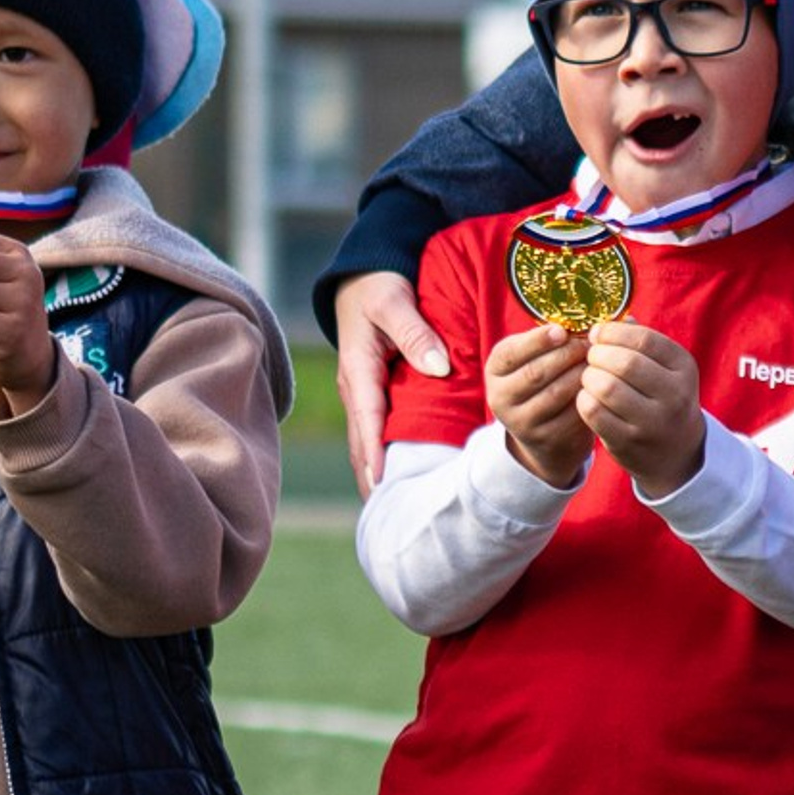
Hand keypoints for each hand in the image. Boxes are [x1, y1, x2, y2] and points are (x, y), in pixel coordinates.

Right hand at [335, 269, 453, 495]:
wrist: (362, 275)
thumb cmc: (380, 287)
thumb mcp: (394, 301)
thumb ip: (415, 332)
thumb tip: (437, 367)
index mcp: (359, 369)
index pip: (368, 419)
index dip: (374, 453)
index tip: (383, 483)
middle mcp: (356, 388)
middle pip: (362, 443)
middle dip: (371, 480)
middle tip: (387, 519)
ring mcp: (361, 393)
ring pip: (365, 442)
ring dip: (374, 475)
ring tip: (390, 514)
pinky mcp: (370, 393)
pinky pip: (374, 432)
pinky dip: (380, 458)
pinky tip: (394, 482)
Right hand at [486, 322, 593, 488]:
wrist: (546, 433)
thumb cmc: (548, 380)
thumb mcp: (539, 357)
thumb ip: (558, 336)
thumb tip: (606, 315)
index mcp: (496, 369)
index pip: (511, 352)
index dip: (537, 341)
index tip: (562, 330)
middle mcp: (500, 396)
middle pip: (535, 372)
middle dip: (566, 355)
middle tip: (591, 345)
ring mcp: (520, 421)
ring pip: (555, 393)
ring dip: (581, 374)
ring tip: (600, 362)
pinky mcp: (544, 439)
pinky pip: (571, 414)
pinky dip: (588, 397)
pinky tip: (601, 387)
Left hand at [575, 320, 704, 501]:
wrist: (677, 452)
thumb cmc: (663, 398)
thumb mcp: (664, 367)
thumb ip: (639, 341)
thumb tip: (605, 320)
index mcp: (683, 367)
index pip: (644, 339)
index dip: (613, 333)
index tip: (598, 334)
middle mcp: (674, 395)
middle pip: (624, 363)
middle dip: (598, 355)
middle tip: (591, 356)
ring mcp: (653, 422)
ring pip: (606, 387)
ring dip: (589, 377)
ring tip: (589, 377)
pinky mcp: (629, 442)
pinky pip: (594, 412)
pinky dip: (584, 399)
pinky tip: (588, 397)